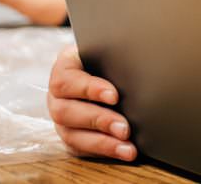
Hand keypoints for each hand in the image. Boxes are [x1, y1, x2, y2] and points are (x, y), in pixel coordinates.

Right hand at [47, 46, 136, 160]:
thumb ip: (115, 53)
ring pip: (72, 135)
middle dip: (99, 121)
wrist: (108, 64)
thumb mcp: (110, 48)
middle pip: (66, 112)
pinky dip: (103, 151)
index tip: (115, 96)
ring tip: (127, 147)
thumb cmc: (110, 54)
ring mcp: (62, 118)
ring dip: (102, 143)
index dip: (90, 89)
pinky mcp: (72, 135)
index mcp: (65, 68)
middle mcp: (58, 95)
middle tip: (124, 128)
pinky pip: (81, 148)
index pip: (67, 80)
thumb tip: (142, 58)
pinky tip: (123, 151)